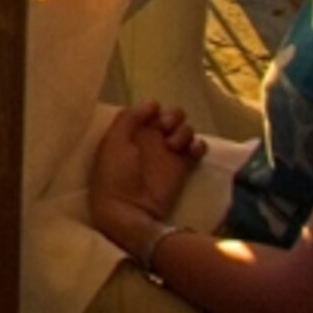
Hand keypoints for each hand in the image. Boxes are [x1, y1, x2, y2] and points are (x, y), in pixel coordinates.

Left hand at [88, 101, 205, 249]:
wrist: (128, 209)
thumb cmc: (115, 174)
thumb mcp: (113, 141)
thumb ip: (129, 118)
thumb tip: (152, 103)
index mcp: (133, 131)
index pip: (150, 110)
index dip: (154, 108)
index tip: (153, 114)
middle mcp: (152, 140)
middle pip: (172, 116)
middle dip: (173, 116)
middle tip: (166, 127)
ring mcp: (169, 154)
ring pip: (185, 130)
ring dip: (183, 131)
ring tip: (173, 145)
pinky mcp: (184, 168)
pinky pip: (198, 149)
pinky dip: (198, 145)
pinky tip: (191, 151)